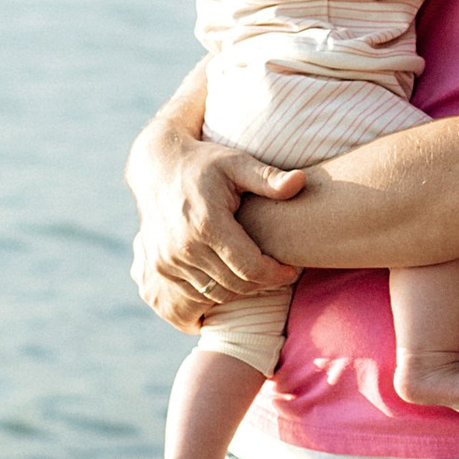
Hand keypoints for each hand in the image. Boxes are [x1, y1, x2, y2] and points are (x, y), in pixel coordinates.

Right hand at [129, 134, 303, 331]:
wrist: (158, 168)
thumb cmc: (205, 164)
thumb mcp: (237, 163)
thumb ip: (268, 177)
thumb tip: (300, 181)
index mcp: (207, 224)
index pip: (250, 268)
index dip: (276, 274)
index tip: (291, 269)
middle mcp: (184, 247)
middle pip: (235, 285)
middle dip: (263, 283)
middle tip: (278, 272)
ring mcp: (167, 261)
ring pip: (216, 294)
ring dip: (241, 290)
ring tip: (258, 273)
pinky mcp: (159, 268)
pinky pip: (195, 294)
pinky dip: (217, 292)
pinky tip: (232, 275)